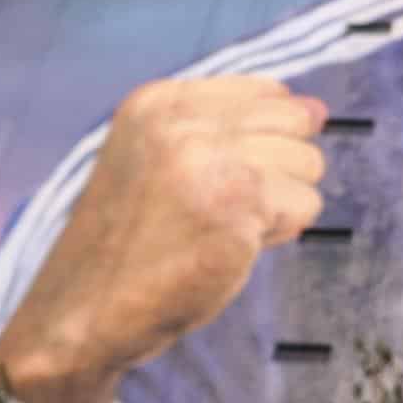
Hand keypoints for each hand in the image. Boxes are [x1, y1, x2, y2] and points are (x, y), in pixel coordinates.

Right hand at [0, 76, 328, 402]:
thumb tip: (317, 109)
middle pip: (295, 121)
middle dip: (281, 167)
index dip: (267, 137)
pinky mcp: (239, 205)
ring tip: (223, 227)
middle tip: (225, 205)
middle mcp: (184, 121)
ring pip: (308, 163)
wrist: (85, 311)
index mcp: (159, 101)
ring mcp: (213, 160)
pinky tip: (229, 247)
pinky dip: (278, 233)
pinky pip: (305, 206)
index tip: (225, 172)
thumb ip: (234, 128)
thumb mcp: (158, 158)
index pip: (267, 91)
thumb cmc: (130, 241)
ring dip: (280, 203)